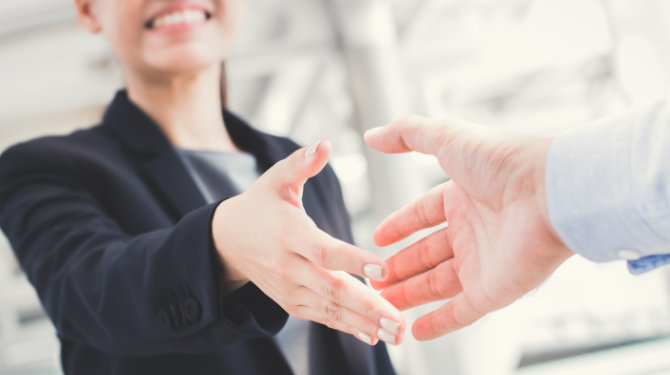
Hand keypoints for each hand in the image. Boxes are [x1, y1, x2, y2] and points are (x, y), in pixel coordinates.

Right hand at [212, 140, 404, 344]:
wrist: (227, 241)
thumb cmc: (259, 205)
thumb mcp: (275, 179)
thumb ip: (300, 164)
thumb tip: (325, 144)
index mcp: (289, 233)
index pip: (323, 250)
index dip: (352, 260)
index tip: (382, 268)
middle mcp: (289, 266)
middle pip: (331, 288)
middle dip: (367, 306)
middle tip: (399, 322)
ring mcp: (290, 288)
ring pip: (330, 309)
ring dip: (364, 323)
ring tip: (396, 334)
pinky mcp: (292, 302)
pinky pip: (323, 316)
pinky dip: (348, 327)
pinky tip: (374, 336)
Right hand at [364, 115, 573, 339]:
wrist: (550, 194)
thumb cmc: (502, 162)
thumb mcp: (447, 137)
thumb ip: (408, 133)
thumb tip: (372, 135)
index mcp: (462, 197)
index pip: (423, 214)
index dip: (399, 226)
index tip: (377, 240)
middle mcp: (472, 231)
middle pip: (426, 254)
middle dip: (398, 267)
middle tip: (372, 279)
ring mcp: (483, 263)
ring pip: (437, 284)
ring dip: (410, 295)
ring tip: (381, 303)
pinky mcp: (494, 291)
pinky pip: (461, 312)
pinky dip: (439, 324)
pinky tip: (415, 331)